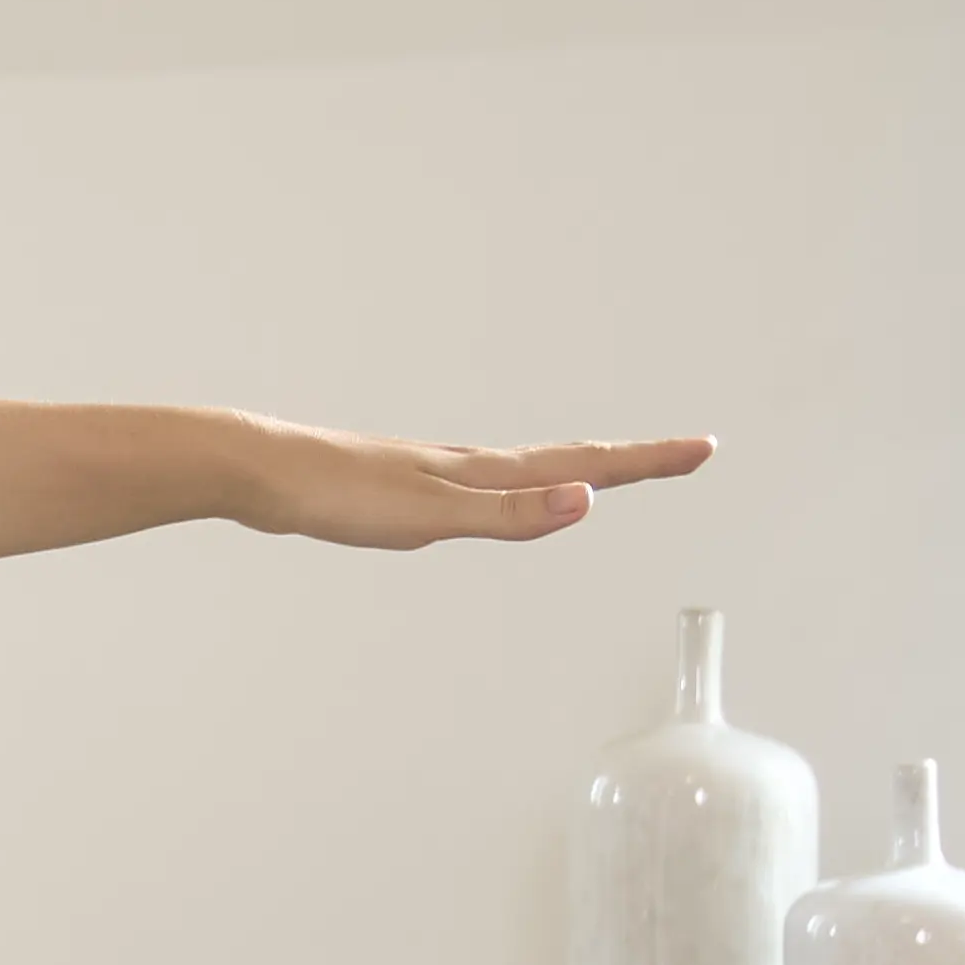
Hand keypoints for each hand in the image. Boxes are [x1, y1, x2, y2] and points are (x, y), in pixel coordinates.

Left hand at [239, 424, 712, 553]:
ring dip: (581, 469)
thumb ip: (510, 515)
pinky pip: (487, 484)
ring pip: (528, 469)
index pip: (586, 466)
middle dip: (632, 461)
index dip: (646, 462)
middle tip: (685, 454)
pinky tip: (502, 493)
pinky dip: (521, 485)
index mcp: (485, 472)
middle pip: (569, 461)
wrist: (262, 472)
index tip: (702, 448)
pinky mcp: (406, 486)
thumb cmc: (339, 496)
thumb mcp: (433, 516)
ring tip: (611, 470)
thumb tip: (587, 502)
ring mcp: (438, 473)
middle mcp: (470, 465)